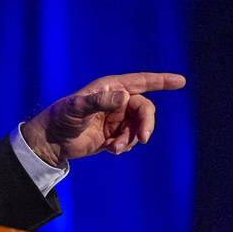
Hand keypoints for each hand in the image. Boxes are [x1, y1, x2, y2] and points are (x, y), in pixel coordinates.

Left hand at [20, 72, 185, 166]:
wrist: (51, 142)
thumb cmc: (61, 118)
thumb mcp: (77, 108)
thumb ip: (100, 101)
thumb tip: (124, 98)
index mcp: (110, 87)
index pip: (141, 82)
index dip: (162, 81)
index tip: (181, 81)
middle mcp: (116, 100)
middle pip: (144, 109)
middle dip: (146, 124)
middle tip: (143, 138)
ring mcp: (116, 118)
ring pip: (138, 127)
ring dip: (131, 139)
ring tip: (115, 149)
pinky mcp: (114, 134)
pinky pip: (130, 140)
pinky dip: (124, 146)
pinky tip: (110, 150)